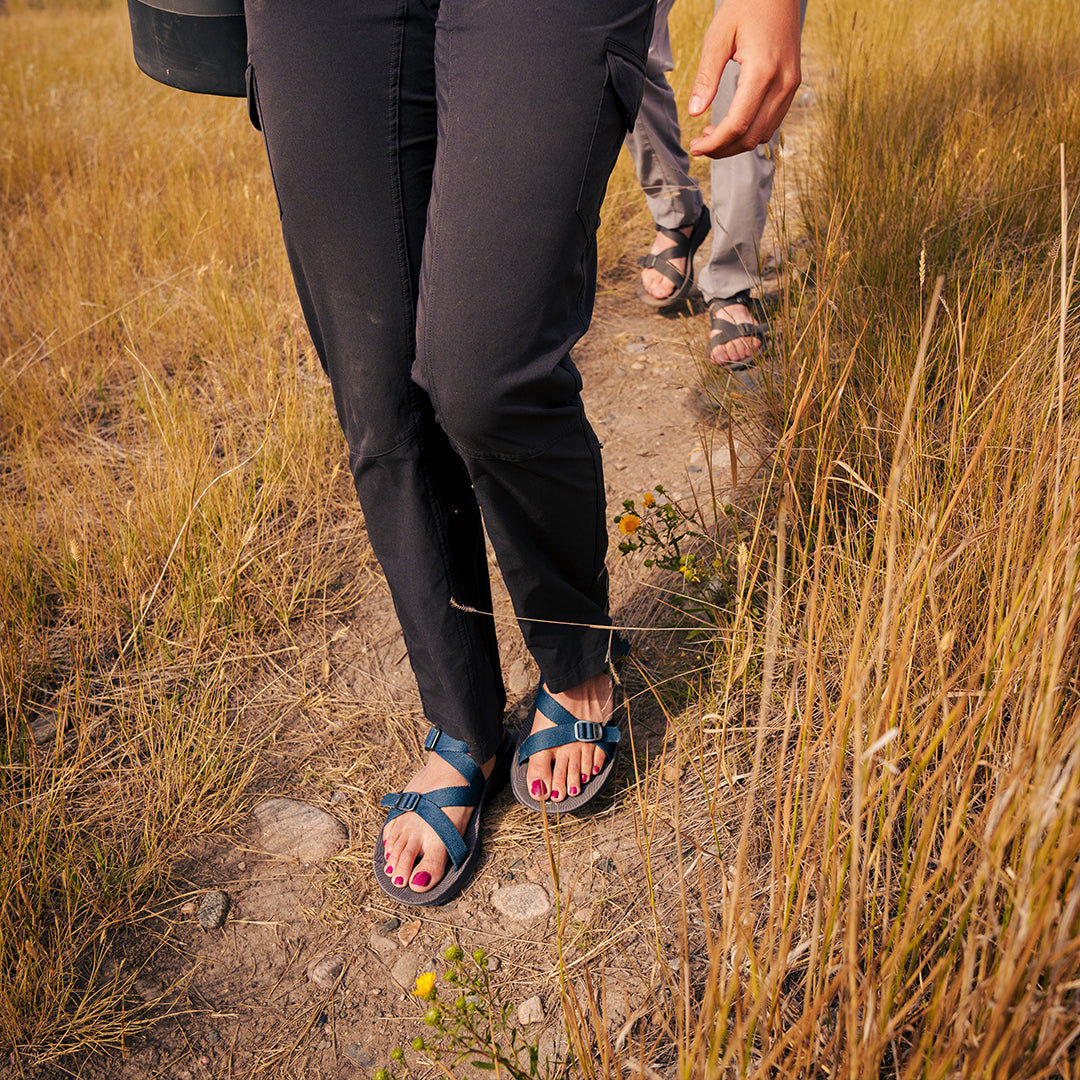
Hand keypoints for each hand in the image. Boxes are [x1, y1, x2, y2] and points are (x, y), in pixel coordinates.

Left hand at [687, 0, 801, 159]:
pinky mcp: (792, 85)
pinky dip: (750, 131)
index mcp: (763, 71)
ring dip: (736, 143)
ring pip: (763, 134)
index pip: (738, 124)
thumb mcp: (718, 37)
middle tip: (699, 146)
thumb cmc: (748, 5)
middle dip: (722, 149)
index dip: (715, 143)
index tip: (695, 147)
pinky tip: (731, 125)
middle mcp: (783, 83)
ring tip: (711, 135)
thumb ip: (706, 77)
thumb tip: (694, 111)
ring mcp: (791, 85)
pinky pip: (772, 121)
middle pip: (751, 137)